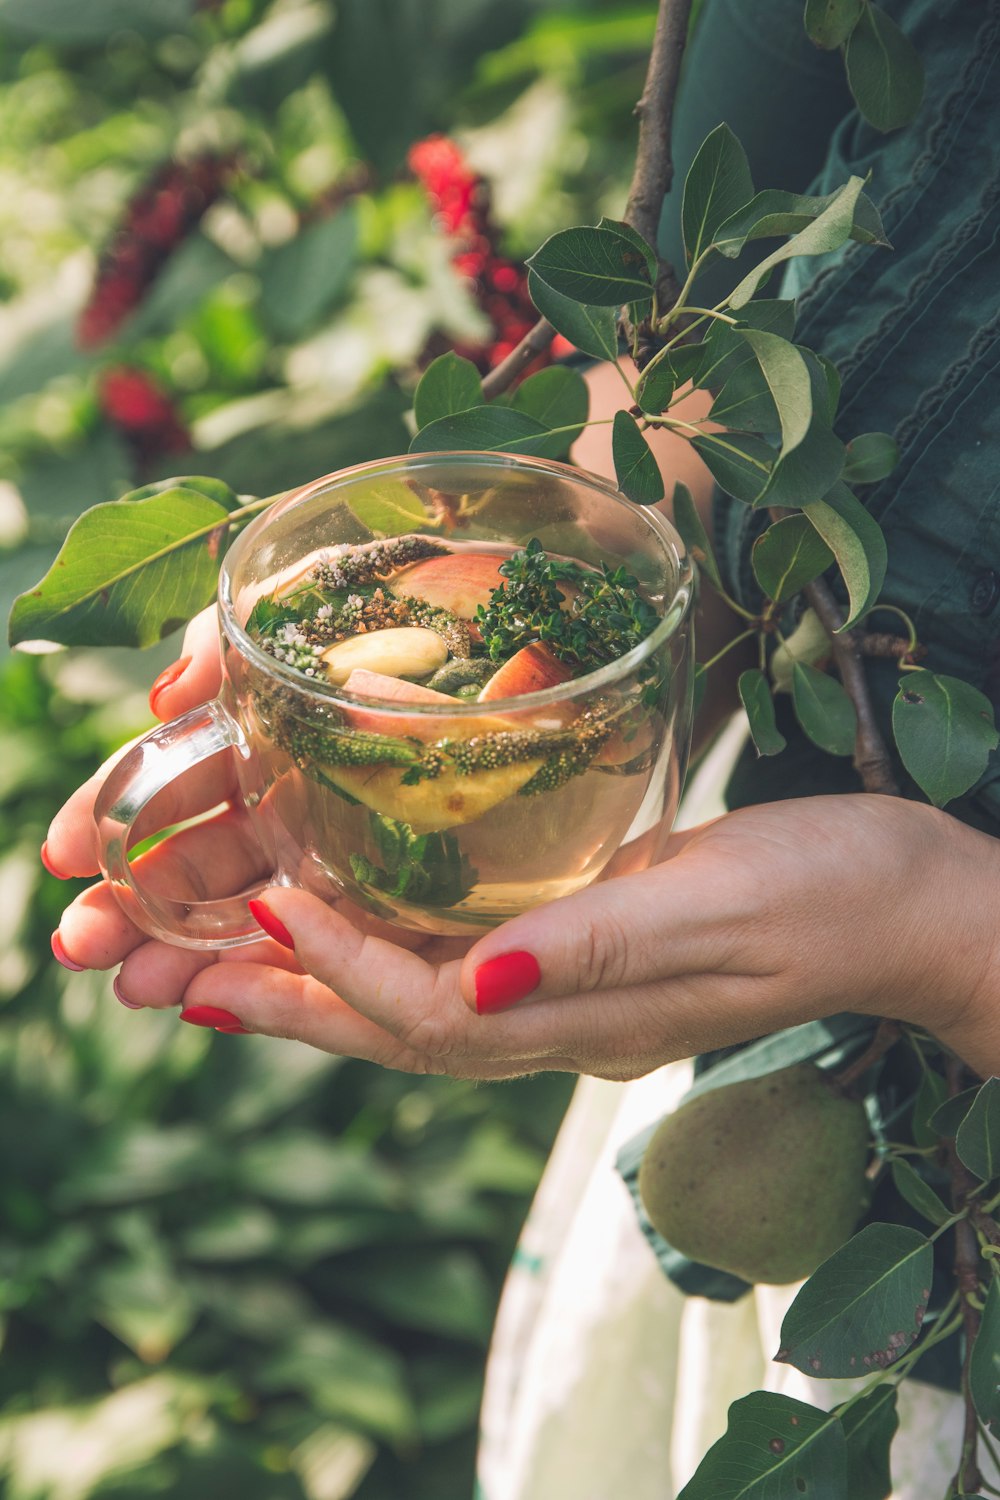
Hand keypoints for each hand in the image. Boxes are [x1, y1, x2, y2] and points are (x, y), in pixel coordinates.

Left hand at [47, 710, 999, 1077]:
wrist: (911, 904)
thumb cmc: (834, 889)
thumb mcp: (725, 903)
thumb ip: (602, 947)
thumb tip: (479, 983)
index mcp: (594, 1016)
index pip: (434, 1013)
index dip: (345, 967)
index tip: (267, 906)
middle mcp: (568, 1021)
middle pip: (397, 1032)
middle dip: (288, 1006)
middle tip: (179, 976)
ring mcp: (576, 995)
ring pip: (416, 1007)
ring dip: (317, 987)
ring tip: (222, 961)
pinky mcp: (587, 952)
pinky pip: (456, 968)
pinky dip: (383, 952)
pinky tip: (346, 918)